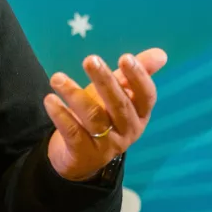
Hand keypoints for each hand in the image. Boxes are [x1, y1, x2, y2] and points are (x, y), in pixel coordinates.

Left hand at [43, 48, 166, 180]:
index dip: (138, 77)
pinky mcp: (84, 154)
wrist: (81, 158)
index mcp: (140, 114)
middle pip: (119, 105)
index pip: (146, 96)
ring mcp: (107, 145)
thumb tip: (161, 54)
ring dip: (74, 95)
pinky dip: (61, 115)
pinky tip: (50, 100)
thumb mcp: (118, 94)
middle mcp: (128, 131)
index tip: (125, 57)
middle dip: (105, 81)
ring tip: (57, 78)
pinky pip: (73, 132)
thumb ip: (134, 75)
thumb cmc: (103, 116)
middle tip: (90, 60)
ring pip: (93, 118)